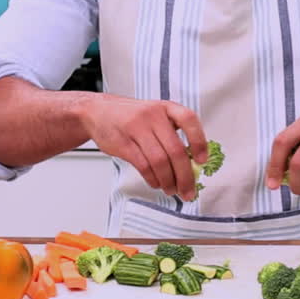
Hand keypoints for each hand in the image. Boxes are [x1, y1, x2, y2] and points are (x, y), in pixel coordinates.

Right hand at [82, 95, 207, 201]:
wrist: (97, 111)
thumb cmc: (131, 116)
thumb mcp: (155, 114)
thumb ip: (172, 133)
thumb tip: (192, 164)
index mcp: (165, 107)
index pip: (189, 120)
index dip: (199, 141)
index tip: (202, 160)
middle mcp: (153, 115)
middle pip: (175, 150)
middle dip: (185, 176)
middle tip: (188, 191)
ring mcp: (137, 128)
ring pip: (160, 161)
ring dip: (169, 181)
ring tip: (172, 190)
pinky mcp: (123, 143)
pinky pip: (144, 166)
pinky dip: (153, 179)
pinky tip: (157, 183)